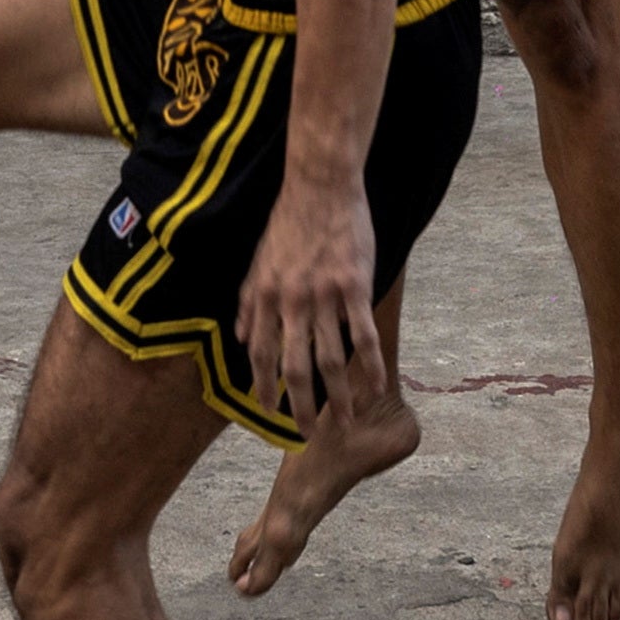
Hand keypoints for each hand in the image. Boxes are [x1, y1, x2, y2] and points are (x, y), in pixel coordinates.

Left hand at [235, 186, 382, 434]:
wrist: (320, 186)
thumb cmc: (288, 222)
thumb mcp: (258, 261)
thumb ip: (250, 303)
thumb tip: (243, 339)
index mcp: (264, 296)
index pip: (261, 355)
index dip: (264, 387)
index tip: (269, 413)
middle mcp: (291, 301)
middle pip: (296, 366)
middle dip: (300, 405)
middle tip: (307, 433)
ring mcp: (324, 295)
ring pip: (332, 359)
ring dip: (339, 396)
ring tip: (346, 421)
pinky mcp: (354, 286)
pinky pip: (363, 335)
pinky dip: (371, 365)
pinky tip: (376, 386)